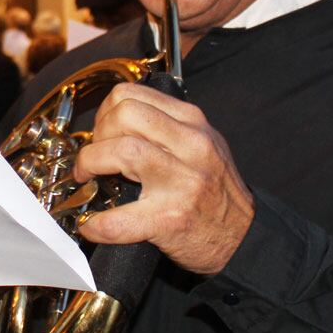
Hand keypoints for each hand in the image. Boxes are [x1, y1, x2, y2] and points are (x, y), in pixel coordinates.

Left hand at [70, 83, 254, 274]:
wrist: (243, 237)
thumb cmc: (217, 192)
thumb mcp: (202, 144)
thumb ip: (166, 127)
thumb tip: (113, 123)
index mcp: (193, 123)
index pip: (132, 95)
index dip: (104, 112)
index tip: (101, 132)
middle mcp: (191, 146)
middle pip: (124, 114)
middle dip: (97, 133)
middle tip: (94, 156)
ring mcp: (182, 182)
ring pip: (121, 151)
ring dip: (91, 164)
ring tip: (89, 179)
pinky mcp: (171, 219)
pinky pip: (119, 219)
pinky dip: (97, 223)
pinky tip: (92, 225)